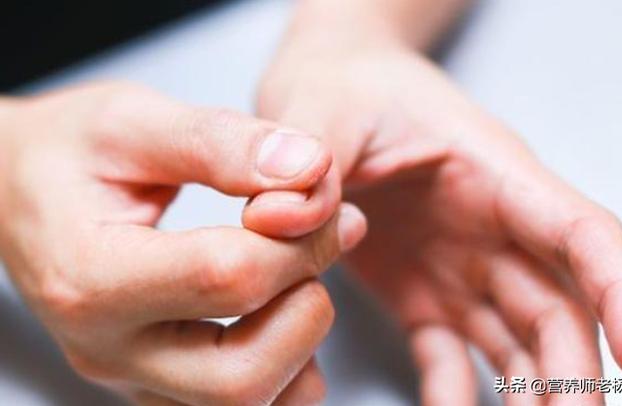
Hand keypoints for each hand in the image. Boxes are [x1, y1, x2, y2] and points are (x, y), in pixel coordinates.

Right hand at [0, 82, 365, 404]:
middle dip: (307, 305)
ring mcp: (130, 376)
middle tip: (317, 242)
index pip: (228, 279)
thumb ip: (221, 142)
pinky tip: (280, 309)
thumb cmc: (69, 152)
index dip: (298, 236)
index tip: (319, 197)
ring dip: (302, 343)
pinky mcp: (154, 383)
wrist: (18, 191)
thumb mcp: (132, 121)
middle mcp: (106, 348)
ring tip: (299, 273)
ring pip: (248, 405)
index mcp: (90, 276)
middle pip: (242, 375)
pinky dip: (285, 369)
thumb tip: (309, 165)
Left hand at [259, 39, 621, 404]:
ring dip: (527, 395)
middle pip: (555, 308)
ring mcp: (458, 265)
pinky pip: (446, 354)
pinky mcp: (421, 291)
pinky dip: (453, 395)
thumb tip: (277, 216)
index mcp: (490, 174)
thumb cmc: (346, 88)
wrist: (330, 93)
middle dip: (570, 374)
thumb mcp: (326, 110)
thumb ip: (312, 159)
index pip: (579, 233)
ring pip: (514, 341)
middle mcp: (489, 227)